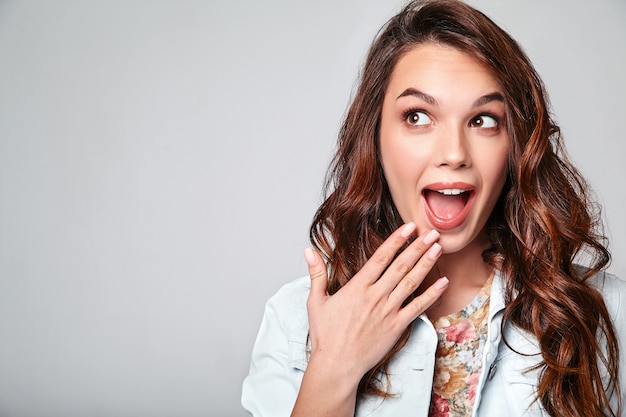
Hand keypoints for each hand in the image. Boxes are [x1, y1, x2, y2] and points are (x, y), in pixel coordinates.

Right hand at [303, 222, 447, 381]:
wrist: (337, 364)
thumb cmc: (325, 335)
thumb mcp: (315, 301)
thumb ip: (316, 273)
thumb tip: (308, 250)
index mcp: (357, 287)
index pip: (381, 257)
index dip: (397, 240)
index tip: (409, 227)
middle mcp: (375, 296)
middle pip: (401, 265)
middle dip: (418, 246)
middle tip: (431, 231)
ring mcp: (388, 311)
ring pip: (411, 282)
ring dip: (426, 263)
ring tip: (438, 247)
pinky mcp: (397, 326)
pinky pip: (418, 307)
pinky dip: (432, 294)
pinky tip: (443, 282)